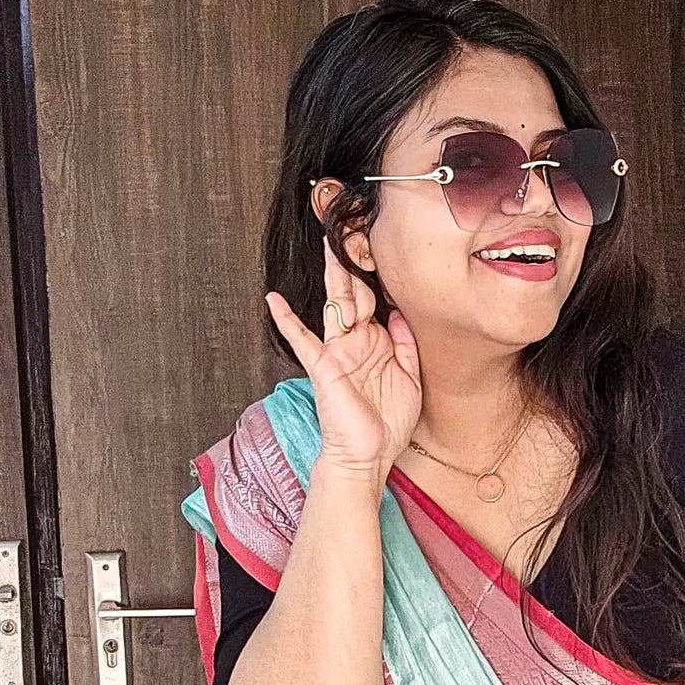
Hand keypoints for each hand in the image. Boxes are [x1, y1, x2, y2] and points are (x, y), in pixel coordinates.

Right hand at [264, 234, 422, 477]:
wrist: (367, 457)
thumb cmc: (386, 426)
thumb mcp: (410, 380)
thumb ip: (406, 345)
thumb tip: (397, 313)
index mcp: (376, 345)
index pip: (378, 303)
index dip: (380, 278)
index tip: (383, 248)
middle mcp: (356, 343)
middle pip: (355, 293)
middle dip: (353, 261)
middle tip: (351, 227)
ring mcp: (337, 352)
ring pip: (336, 304)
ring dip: (333, 273)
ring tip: (327, 239)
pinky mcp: (323, 366)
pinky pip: (301, 339)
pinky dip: (287, 320)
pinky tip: (273, 300)